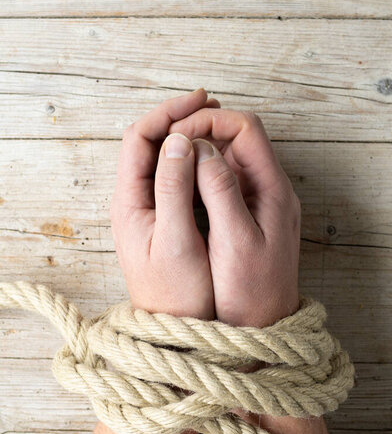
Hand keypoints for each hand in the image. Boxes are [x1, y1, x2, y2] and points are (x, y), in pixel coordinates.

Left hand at [110, 89, 219, 319]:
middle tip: (215, 109)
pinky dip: (194, 163)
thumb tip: (179, 141)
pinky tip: (215, 160)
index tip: (202, 101)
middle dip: (179, 120)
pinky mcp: (166, 221)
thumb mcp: (177, 240)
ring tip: (219, 127)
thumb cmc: (178, 295)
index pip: (138, 138)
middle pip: (149, 144)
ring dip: (188, 139)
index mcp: (129, 202)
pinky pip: (176, 180)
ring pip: (164, 160)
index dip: (168, 114)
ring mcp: (150, 211)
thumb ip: (175, 189)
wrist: (177, 332)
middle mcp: (135, 201)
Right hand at [169, 108, 300, 326]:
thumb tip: (202, 148)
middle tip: (169, 141)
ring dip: (202, 150)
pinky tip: (183, 182)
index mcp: (273, 190)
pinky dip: (204, 173)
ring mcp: (261, 202)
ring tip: (171, 157)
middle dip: (203, 130)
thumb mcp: (235, 241)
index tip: (178, 133)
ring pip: (232, 157)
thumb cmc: (251, 293)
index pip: (246, 129)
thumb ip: (221, 191)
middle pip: (240, 137)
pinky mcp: (251, 216)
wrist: (265, 328)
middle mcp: (271, 189)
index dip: (210, 121)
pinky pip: (228, 180)